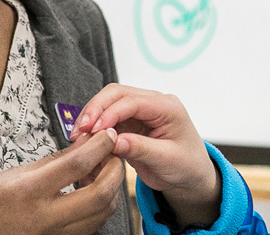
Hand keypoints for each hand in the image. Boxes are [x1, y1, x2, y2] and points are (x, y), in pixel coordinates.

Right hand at [0, 129, 125, 234]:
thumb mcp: (14, 174)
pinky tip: (92, 192)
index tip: (109, 135)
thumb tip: (85, 143)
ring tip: (103, 171)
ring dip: (110, 190)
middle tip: (114, 154)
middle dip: (115, 171)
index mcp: (28, 191)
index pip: (77, 165)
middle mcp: (44, 217)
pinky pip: (91, 226)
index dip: (99, 147)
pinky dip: (100, 207)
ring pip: (102, 214)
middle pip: (100, 195)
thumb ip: (55, 160)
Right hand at [75, 84, 219, 225]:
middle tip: (80, 130)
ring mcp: (140, 112)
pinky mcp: (130, 122)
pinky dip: (95, 128)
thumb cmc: (187, 166)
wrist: (191, 176)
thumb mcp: (167, 160)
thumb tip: (113, 142)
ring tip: (79, 137)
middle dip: (95, 110)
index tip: (94, 130)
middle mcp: (153, 103)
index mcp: (168, 107)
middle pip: (116, 94)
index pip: (132, 101)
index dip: (109, 113)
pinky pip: (108, 119)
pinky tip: (86, 140)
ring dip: (92, 118)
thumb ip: (140, 149)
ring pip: (108, 103)